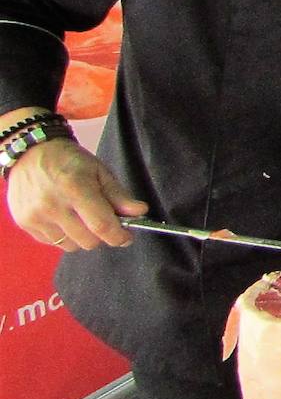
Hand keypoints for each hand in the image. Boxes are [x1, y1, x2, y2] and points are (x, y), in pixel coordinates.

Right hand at [5, 139, 147, 250]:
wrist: (31, 152)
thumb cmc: (69, 160)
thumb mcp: (99, 171)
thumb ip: (119, 195)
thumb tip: (140, 212)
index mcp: (75, 187)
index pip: (101, 225)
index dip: (119, 236)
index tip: (126, 237)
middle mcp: (52, 204)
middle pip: (87, 241)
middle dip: (102, 236)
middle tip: (104, 222)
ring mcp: (35, 216)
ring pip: (70, 246)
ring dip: (82, 237)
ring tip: (81, 217)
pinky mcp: (23, 222)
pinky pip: (53, 242)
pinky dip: (64, 236)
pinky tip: (64, 217)